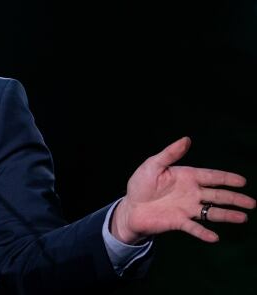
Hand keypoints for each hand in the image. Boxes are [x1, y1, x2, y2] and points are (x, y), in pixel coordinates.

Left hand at [110, 136, 254, 244]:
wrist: (131, 207)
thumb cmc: (141, 184)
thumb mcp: (153, 165)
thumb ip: (170, 154)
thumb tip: (186, 139)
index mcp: (187, 177)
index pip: (211, 176)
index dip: (227, 178)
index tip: (243, 181)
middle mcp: (191, 193)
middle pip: (217, 195)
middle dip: (235, 198)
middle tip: (252, 203)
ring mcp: (187, 208)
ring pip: (211, 212)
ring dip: (227, 215)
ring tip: (243, 218)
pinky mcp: (179, 222)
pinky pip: (194, 228)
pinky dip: (203, 233)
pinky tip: (214, 237)